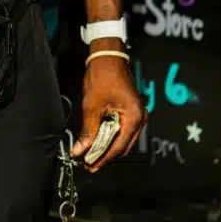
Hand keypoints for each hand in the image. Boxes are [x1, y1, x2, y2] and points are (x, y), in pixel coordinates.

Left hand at [72, 49, 145, 172]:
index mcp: (134, 117)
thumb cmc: (102, 75)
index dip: (103, 158)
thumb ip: (88, 130)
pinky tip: (97, 139)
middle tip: (88, 162)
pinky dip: (109, 136)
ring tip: (89, 153)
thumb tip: (80, 149)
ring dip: (106, 146)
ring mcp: (135, 114)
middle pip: (122, 145)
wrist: (107, 56)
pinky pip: (121, 129)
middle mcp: (139, 118)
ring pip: (121, 139)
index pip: (119, 147)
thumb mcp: (92, 105)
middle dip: (105, 155)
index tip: (89, 165)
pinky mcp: (130, 111)